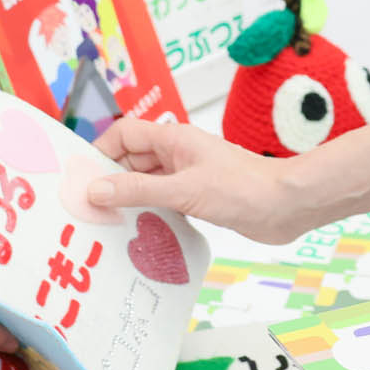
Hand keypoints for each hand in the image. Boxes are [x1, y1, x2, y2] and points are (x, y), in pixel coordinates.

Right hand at [89, 117, 322, 244]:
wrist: (287, 206)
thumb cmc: (243, 188)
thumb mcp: (183, 190)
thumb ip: (138, 190)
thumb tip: (96, 189)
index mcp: (173, 139)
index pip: (124, 135)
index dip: (101, 152)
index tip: (83, 179)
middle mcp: (178, 154)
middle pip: (132, 161)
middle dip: (111, 181)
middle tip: (89, 209)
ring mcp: (189, 176)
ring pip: (147, 183)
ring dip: (130, 201)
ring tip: (108, 226)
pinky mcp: (199, 197)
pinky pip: (164, 201)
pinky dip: (150, 214)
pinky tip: (141, 235)